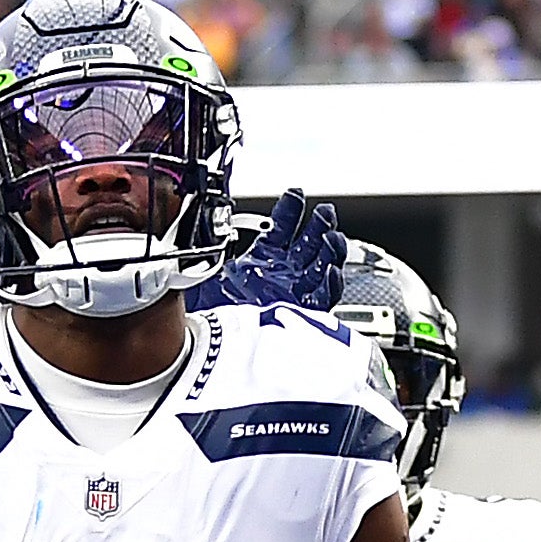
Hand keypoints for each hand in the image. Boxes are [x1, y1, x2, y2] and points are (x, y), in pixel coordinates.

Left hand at [186, 186, 345, 312]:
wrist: (213, 347)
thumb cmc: (209, 311)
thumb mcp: (212, 269)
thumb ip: (217, 245)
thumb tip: (211, 222)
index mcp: (262, 259)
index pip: (281, 228)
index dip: (289, 210)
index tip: (295, 193)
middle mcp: (282, 274)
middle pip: (311, 244)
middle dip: (320, 225)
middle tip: (324, 212)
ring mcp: (294, 292)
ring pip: (324, 266)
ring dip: (330, 249)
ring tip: (331, 236)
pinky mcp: (302, 314)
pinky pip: (324, 298)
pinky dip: (330, 284)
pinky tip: (330, 271)